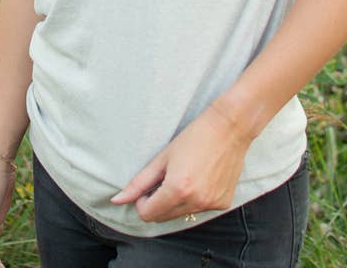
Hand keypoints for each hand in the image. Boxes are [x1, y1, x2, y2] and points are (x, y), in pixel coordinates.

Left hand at [110, 103, 251, 222]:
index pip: (147, 214)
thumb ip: (139, 182)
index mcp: (177, 190)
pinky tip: (202, 177)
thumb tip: (116, 200)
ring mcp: (211, 205)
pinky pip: (200, 209)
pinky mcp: (223, 204)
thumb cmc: (194, 137)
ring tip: (185, 174)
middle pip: (163, 217)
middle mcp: (195, 202)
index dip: (143, 201)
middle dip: (158, 202)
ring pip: (182, 215)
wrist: (230, 128)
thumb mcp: (163, 157)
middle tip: (165, 177)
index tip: (148, 185)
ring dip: (177, 201)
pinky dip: (195, 199)